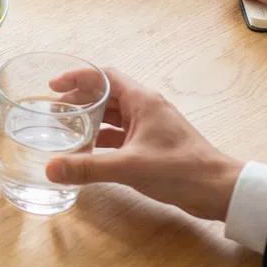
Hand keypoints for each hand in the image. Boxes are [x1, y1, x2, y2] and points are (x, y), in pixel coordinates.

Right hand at [44, 69, 243, 221]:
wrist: (217, 189)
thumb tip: (50, 168)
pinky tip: (86, 151)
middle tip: (52, 111)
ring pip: (112, 116)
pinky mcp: (152, 144)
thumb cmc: (179, 170)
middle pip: (106, 95)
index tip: (52, 85)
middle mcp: (145, 108)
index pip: (104, 77)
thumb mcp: (129, 167)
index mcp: (142, 101)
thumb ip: (87, 168)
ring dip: (89, 119)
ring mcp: (150, 126)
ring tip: (64, 129)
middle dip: (78, 100)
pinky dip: (101, 139)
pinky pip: (120, 135)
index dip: (77, 78)